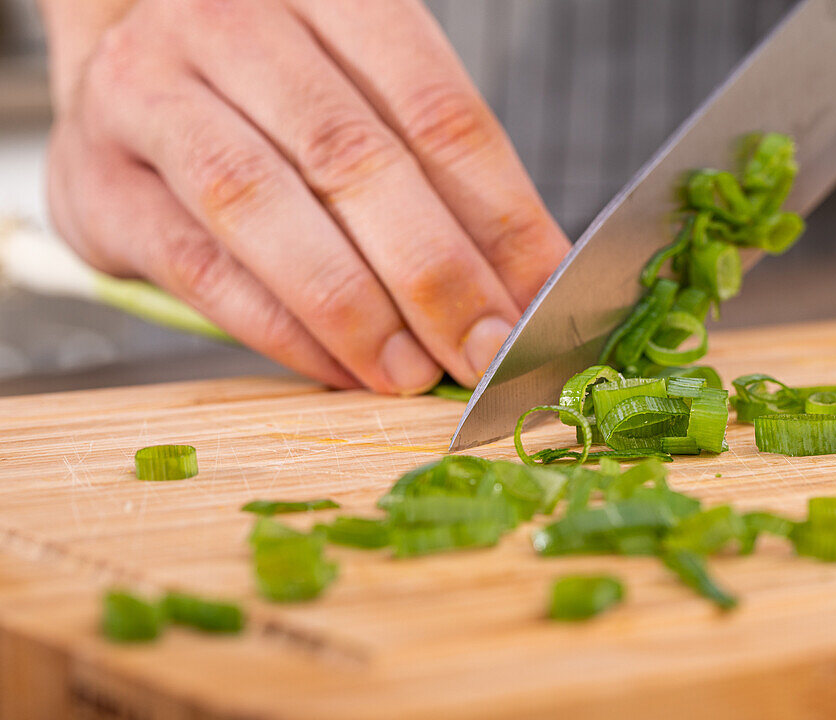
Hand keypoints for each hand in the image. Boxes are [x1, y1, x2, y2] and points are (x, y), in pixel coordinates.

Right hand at [41, 0, 569, 392]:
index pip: (436, 108)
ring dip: (355, 308)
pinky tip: (339, 369)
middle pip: (353, 156)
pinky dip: (280, 330)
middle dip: (435, 272)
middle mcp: (230, 23)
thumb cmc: (273, 99)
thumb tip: (524, 287)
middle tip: (486, 351)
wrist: (128, 78)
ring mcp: (148, 95)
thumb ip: (439, 180)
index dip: (500, 214)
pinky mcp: (98, 184)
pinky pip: (200, 266)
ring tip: (413, 373)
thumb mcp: (365, 103)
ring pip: (265, 206)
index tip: (542, 298)